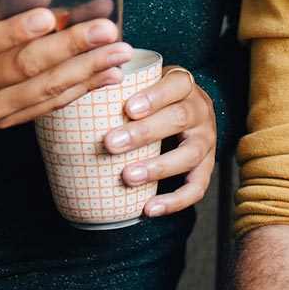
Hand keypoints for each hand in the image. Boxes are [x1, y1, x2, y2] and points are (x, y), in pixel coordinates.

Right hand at [0, 0, 135, 127]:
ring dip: (85, 71)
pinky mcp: (7, 120)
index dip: (14, 32)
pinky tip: (109, 74)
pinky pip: (47, 106)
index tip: (48, 16)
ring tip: (120, 52)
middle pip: (22, 70)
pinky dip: (81, 90)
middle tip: (107, 30)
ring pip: (42, 91)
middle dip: (69, 49)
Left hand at [105, 65, 216, 216]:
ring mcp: (206, 140)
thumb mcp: (148, 81)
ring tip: (128, 176)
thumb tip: (81, 92)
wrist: (190, 109)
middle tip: (111, 143)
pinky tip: (150, 208)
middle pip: (179, 119)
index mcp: (185, 86)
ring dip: (158, 167)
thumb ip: (124, 85)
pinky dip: (174, 201)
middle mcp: (200, 111)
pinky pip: (197, 187)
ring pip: (189, 154)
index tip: (128, 108)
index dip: (154, 97)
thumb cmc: (158, 96)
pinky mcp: (207, 166)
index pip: (177, 85)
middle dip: (144, 133)